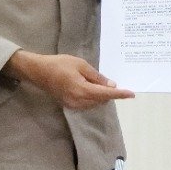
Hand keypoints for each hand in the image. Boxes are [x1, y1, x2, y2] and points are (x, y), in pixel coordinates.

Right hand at [9, 51, 134, 109]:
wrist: (38, 71)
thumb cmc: (59, 64)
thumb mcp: (80, 65)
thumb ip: (97, 77)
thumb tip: (111, 85)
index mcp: (82, 90)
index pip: (106, 94)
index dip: (120, 94)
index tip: (131, 94)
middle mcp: (79, 101)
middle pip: (101, 100)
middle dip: (110, 94)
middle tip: (116, 84)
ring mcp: (73, 105)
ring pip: (94, 103)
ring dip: (101, 96)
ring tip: (102, 84)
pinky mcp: (69, 105)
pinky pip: (87, 104)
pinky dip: (93, 98)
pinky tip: (92, 89)